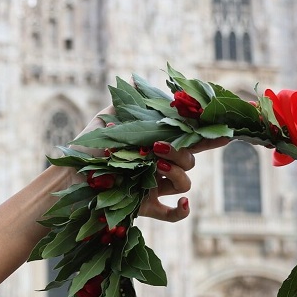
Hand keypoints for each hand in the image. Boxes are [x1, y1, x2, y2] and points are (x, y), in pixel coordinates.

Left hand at [75, 108, 229, 222]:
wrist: (69, 176)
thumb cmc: (89, 147)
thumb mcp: (108, 119)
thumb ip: (129, 103)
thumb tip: (139, 82)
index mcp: (157, 145)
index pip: (189, 139)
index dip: (210, 135)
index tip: (227, 131)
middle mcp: (160, 166)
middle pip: (190, 161)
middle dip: (182, 154)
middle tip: (160, 148)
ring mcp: (155, 188)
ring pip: (185, 183)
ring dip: (178, 174)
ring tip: (157, 166)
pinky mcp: (147, 208)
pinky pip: (174, 214)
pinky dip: (183, 210)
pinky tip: (184, 203)